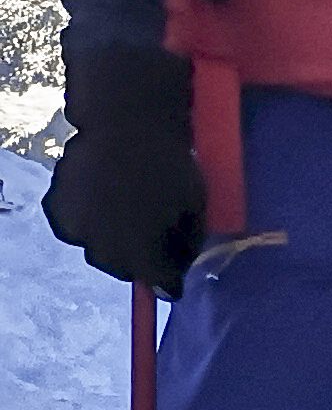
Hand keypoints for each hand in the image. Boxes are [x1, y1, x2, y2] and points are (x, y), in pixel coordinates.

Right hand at [44, 41, 206, 293]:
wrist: (125, 125)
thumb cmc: (170, 166)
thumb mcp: (195, 209)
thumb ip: (187, 243)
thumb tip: (181, 266)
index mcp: (143, 253)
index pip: (161, 284)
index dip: (171, 284)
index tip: (176, 284)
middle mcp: (105, 249)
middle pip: (124, 269)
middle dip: (140, 264)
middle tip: (151, 249)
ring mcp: (77, 229)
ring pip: (97, 251)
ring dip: (112, 245)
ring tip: (125, 224)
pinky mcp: (57, 208)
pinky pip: (73, 228)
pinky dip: (86, 224)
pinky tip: (99, 208)